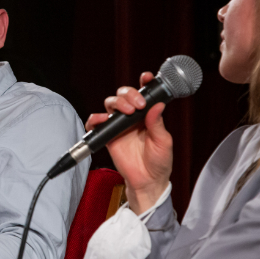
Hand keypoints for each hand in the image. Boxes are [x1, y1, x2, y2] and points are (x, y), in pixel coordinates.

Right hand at [85, 72, 172, 213]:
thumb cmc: (159, 162)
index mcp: (147, 115)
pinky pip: (96, 123)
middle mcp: (132, 117)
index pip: (144, 94)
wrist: (147, 181)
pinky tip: (101, 119)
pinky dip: (95, 119)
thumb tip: (157, 105)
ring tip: (125, 112)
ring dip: (116, 103)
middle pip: (124, 95)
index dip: (144, 83)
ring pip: (111, 104)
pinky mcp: (108, 136)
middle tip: (137, 105)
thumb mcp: (163, 142)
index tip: (146, 77)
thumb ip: (158, 123)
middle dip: (129, 94)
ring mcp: (119, 125)